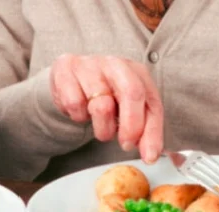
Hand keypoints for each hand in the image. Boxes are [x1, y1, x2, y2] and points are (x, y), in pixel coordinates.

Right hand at [49, 54, 163, 163]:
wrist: (70, 80)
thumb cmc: (104, 97)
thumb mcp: (128, 110)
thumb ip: (142, 130)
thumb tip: (150, 155)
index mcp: (137, 72)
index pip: (152, 102)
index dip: (152, 132)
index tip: (148, 156)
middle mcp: (115, 63)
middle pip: (132, 92)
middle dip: (131, 126)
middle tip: (125, 145)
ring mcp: (90, 64)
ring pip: (101, 105)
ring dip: (101, 128)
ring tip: (100, 126)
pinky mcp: (66, 68)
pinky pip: (75, 104)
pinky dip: (77, 115)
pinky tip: (79, 110)